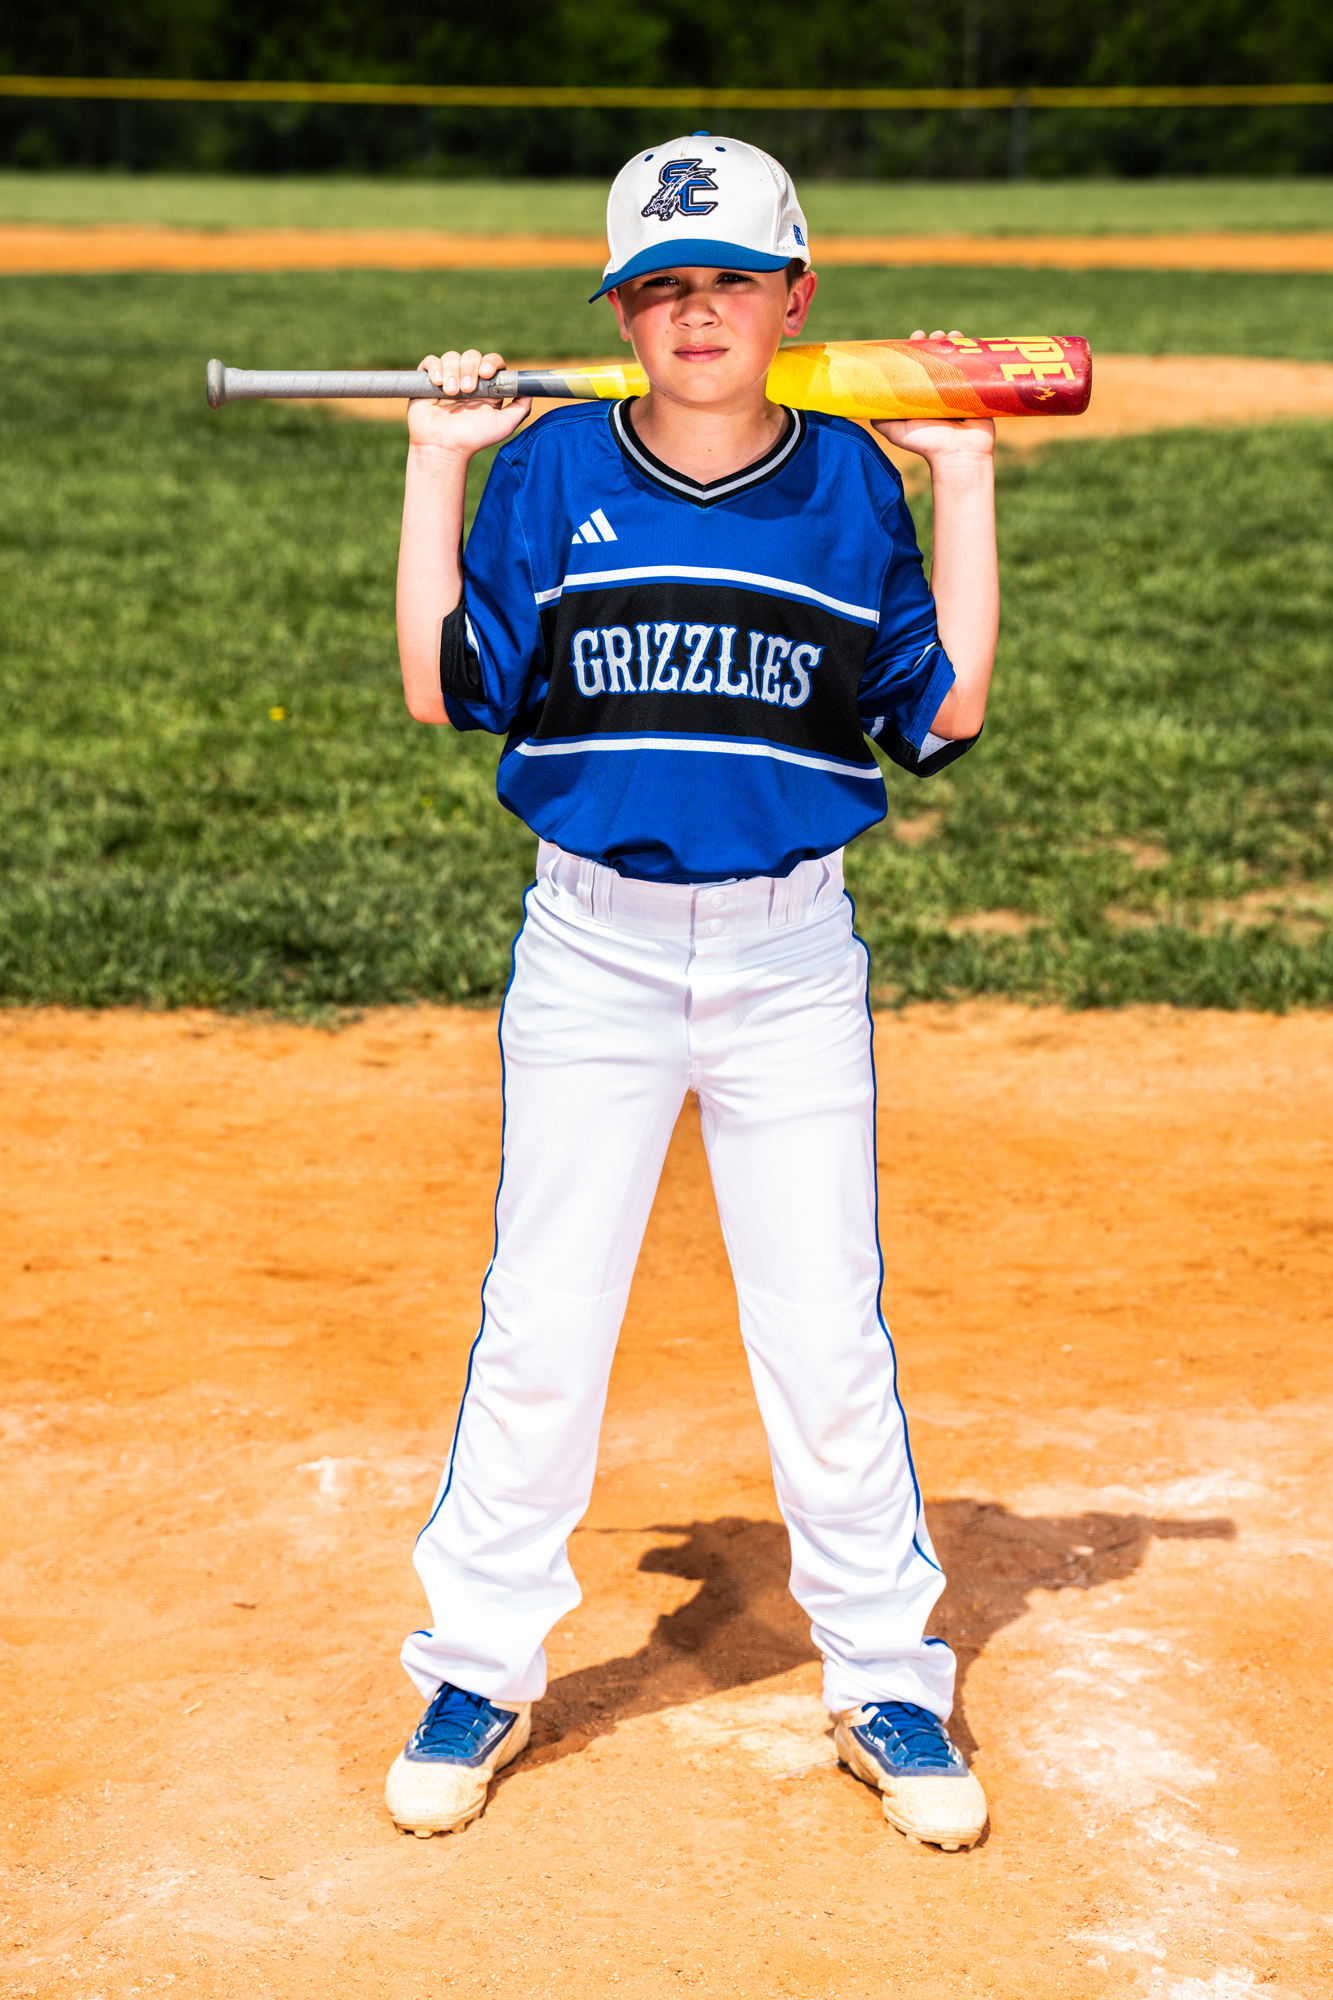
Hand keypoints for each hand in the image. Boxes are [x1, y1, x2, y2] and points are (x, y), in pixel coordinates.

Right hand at [406, 349, 531, 453]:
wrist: (444, 447)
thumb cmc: (473, 439)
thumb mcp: (504, 425)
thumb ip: (520, 408)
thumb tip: (532, 390)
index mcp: (487, 388)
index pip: (492, 362)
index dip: (490, 362)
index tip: (486, 374)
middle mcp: (469, 380)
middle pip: (472, 356)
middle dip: (470, 369)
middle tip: (467, 390)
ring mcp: (448, 379)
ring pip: (451, 357)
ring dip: (452, 372)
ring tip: (451, 394)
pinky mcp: (428, 380)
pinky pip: (431, 362)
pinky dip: (435, 368)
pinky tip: (438, 384)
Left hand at [873, 330, 995, 461]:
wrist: (957, 455)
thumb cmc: (926, 444)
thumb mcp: (895, 431)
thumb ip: (880, 418)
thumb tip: (860, 404)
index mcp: (923, 394)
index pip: (919, 365)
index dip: (916, 349)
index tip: (914, 338)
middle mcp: (940, 390)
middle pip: (938, 358)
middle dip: (935, 342)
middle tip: (932, 336)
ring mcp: (960, 389)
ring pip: (956, 359)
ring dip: (952, 343)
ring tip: (946, 336)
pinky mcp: (978, 391)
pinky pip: (976, 367)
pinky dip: (972, 352)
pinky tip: (965, 341)